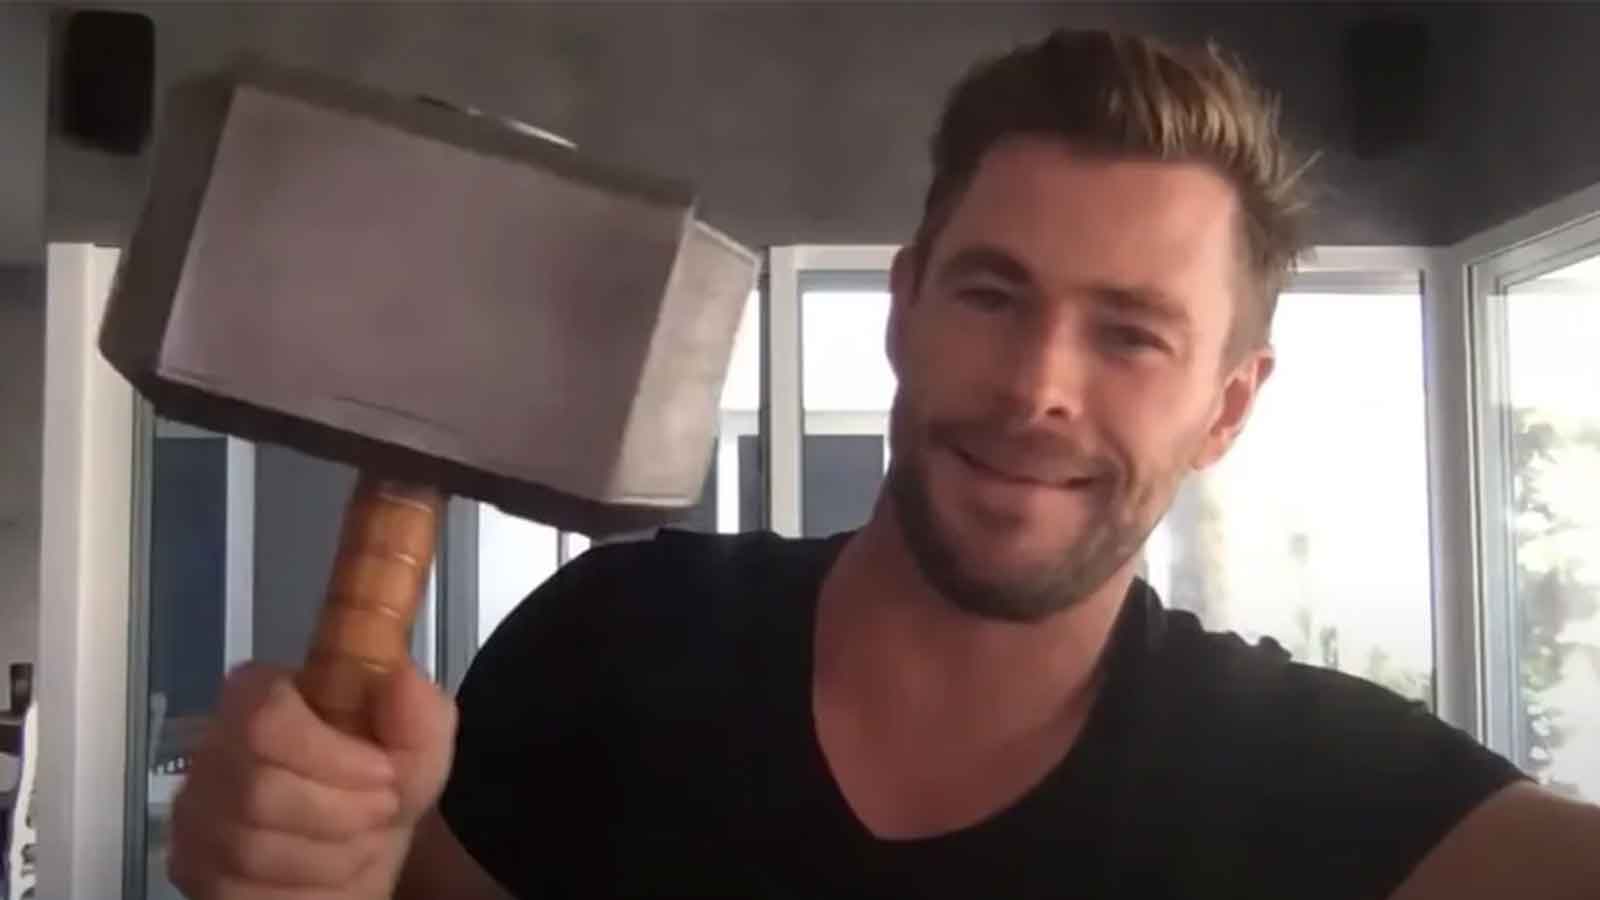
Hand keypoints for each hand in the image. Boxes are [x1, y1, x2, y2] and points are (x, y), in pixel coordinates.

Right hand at [168, 661, 456, 898]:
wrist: (353, 856)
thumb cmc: (375, 788)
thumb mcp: (416, 752)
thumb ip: (419, 714)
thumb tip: (402, 677)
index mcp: (260, 699)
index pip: (266, 716)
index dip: (332, 754)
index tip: (386, 772)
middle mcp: (214, 752)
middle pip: (259, 788)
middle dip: (341, 812)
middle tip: (381, 811)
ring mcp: (195, 815)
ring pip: (252, 846)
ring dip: (332, 854)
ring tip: (361, 842)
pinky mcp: (193, 870)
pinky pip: (247, 889)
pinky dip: (309, 888)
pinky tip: (330, 872)